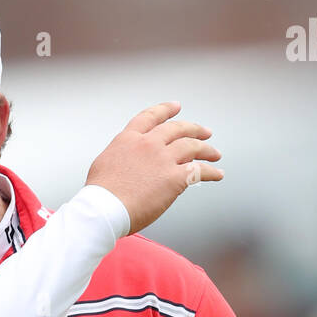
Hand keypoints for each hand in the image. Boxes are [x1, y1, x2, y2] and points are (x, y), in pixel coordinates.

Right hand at [85, 100, 222, 234]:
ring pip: (192, 146)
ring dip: (207, 149)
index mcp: (129, 139)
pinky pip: (199, 171)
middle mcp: (148, 144)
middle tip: (204, 132)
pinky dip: (211, 172)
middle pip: (177, 129)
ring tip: (215, 153)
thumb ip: (120, 156)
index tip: (176, 106)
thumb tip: (126, 161)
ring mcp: (162, 159)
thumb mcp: (104, 163)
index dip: (166, 110)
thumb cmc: (99, 195)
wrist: (104, 209)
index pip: (151, 117)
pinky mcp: (174, 178)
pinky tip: (217, 174)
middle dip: (194, 129)